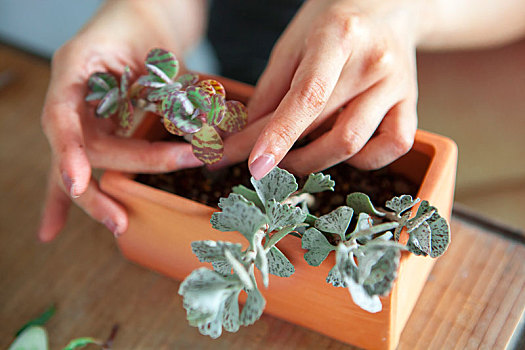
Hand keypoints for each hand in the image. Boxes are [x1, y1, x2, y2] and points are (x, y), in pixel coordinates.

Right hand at [38, 13, 202, 241]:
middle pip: (89, 145)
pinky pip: (82, 162)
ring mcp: (80, 114)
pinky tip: (50, 230)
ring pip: (82, 162)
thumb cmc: (143, 25)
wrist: (140, 18)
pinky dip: (66, 198)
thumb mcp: (156, 49)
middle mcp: (71, 96)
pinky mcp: (94, 127)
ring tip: (118, 225)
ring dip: (98, 197)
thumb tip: (200, 133)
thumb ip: (168, 87)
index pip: (61, 116)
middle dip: (132, 165)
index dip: (69, 151)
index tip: (77, 182)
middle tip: (176, 168)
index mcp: (74, 69)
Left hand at [225, 0, 420, 178]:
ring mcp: (398, 86)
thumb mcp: (292, 43)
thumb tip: (249, 137)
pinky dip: (360, 159)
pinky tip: (340, 145)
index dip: (280, 135)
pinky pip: (391, 148)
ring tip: (293, 153)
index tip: (256, 164)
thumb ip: (269, 90)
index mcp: (339, 37)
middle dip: (284, 154)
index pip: (308, 96)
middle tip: (258, 160)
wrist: (387, 7)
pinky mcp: (411, 104)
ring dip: (314, 161)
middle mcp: (375, 62)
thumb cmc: (333, 22)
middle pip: (326, 129)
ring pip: (353, 146)